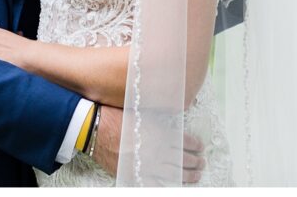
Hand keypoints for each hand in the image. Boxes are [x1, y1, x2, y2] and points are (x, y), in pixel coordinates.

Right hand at [89, 106, 205, 184]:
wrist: (94, 127)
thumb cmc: (115, 115)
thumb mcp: (142, 111)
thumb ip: (160, 118)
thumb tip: (174, 117)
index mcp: (161, 132)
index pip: (187, 142)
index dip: (197, 145)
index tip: (200, 147)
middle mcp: (158, 150)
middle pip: (185, 160)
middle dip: (197, 162)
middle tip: (201, 162)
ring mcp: (148, 164)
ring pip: (176, 174)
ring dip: (189, 175)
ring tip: (196, 175)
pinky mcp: (137, 174)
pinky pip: (157, 184)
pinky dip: (168, 185)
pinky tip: (175, 184)